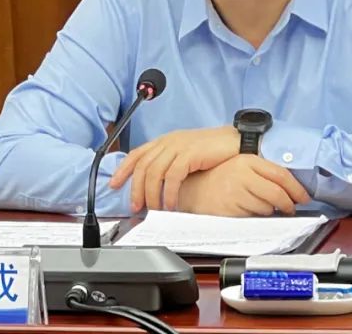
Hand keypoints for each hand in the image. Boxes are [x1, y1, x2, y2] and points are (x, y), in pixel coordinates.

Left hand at [108, 125, 239, 211]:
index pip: (137, 154)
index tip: (113, 185)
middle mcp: (169, 141)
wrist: (237, 141)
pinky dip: (168, 193)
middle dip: (135, 189)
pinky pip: (172, 177)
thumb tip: (155, 184)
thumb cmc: (214, 149)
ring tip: (154, 210)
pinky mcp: (190, 154)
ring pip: (154, 172)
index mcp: (165, 140)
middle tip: (135, 207)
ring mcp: (178, 146)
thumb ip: (171, 163)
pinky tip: (170, 204)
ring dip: (151, 195)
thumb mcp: (187, 153)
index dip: (123, 169)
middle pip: (142, 166)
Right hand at [176, 155, 310, 215]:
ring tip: (263, 207)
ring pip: (267, 207)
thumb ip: (262, 172)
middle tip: (291, 208)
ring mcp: (235, 192)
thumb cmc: (219, 178)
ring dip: (271, 211)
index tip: (304, 197)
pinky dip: (257, 216)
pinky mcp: (230, 208)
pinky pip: (253, 216)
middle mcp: (242, 174)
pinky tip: (249, 211)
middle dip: (288, 204)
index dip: (297, 189)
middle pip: (277, 193)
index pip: (281, 174)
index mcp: (248, 160)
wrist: (193, 189)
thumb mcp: (241, 166)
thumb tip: (291, 187)